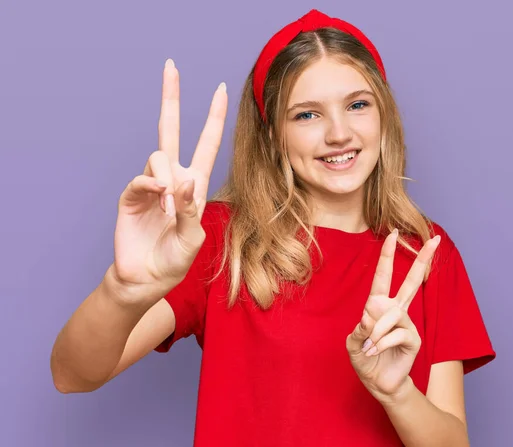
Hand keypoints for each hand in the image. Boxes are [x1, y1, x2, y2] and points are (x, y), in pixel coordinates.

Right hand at [107, 59, 227, 305]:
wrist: (146, 279)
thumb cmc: (174, 260)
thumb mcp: (194, 238)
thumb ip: (191, 209)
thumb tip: (183, 179)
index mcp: (194, 185)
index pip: (205, 144)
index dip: (213, 118)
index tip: (221, 89)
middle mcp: (172, 179)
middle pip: (170, 130)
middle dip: (171, 98)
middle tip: (171, 67)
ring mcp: (150, 186)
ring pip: (158, 157)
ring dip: (167, 181)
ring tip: (170, 214)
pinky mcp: (131, 196)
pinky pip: (141, 178)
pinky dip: (151, 186)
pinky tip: (159, 198)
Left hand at [346, 229, 440, 404]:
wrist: (378, 383)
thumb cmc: (365, 358)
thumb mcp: (353, 344)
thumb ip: (358, 331)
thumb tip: (369, 318)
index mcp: (379, 306)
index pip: (384, 276)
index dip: (388, 255)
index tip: (395, 234)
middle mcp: (396, 310)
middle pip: (412, 282)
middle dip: (423, 260)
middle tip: (436, 239)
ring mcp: (407, 324)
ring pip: (392, 315)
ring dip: (376, 332)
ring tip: (369, 346)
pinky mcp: (414, 339)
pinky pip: (396, 334)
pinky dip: (381, 343)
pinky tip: (376, 351)